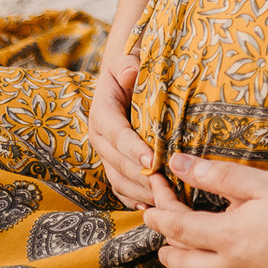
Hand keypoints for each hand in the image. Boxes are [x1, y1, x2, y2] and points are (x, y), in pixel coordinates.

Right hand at [88, 56, 154, 208]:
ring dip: (140, 191)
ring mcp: (105, 154)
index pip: (117, 135)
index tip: (152, 160)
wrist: (124, 77)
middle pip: (118, 163)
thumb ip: (127, 66)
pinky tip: (151, 207)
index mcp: (102, 113)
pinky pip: (120, 187)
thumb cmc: (131, 68)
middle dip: (141, 176)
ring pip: (119, 179)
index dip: (133, 148)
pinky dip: (134, 198)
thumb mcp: (127, 61)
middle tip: (167, 186)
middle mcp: (99, 137)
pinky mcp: (113, 164)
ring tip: (165, 199)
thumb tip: (131, 73)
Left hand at [144, 153, 267, 267]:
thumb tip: (180, 164)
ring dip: (180, 265)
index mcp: (227, 236)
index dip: (160, 212)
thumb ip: (218, 175)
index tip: (149, 199)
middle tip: (155, 225)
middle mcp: (229, 265)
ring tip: (174, 251)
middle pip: (182, 261)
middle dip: (164, 244)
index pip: (179, 227)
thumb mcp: (261, 183)